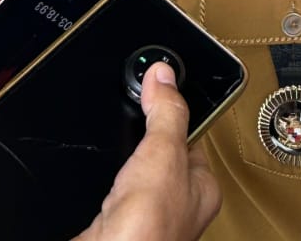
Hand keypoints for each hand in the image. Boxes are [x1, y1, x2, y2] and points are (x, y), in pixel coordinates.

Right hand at [72, 62, 221, 240]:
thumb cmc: (148, 228)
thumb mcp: (164, 152)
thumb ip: (166, 111)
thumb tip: (163, 75)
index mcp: (202, 188)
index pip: (192, 139)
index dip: (175, 115)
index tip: (159, 89)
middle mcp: (177, 207)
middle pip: (160, 156)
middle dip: (144, 140)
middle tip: (133, 120)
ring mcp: (143, 217)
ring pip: (133, 174)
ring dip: (120, 164)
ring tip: (116, 154)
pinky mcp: (112, 225)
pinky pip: (108, 192)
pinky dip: (100, 183)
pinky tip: (98, 182)